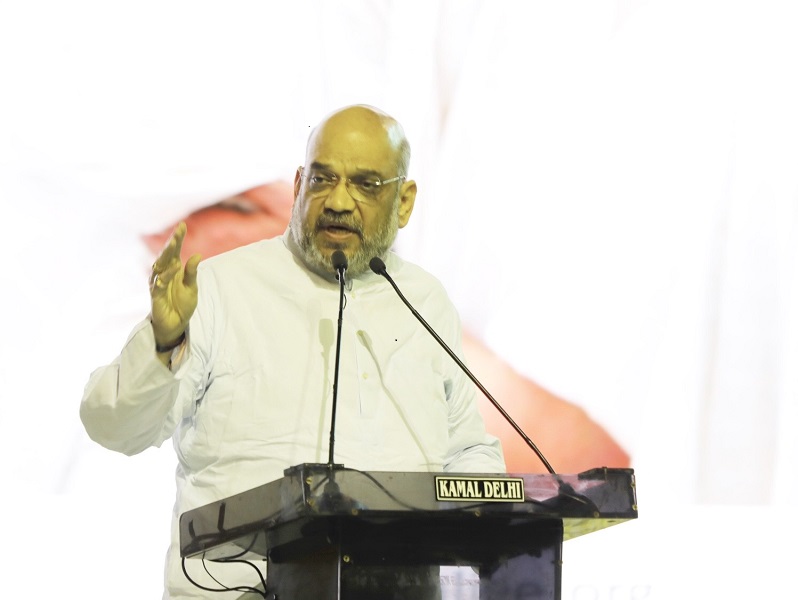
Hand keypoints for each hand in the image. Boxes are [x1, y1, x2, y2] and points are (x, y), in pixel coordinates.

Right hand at [149, 222, 200, 347]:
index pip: (175, 251)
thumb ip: (192, 272)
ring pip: (159, 265)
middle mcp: (164, 273)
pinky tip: (173, 268)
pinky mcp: (156, 295)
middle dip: (172, 243)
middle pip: (166, 255)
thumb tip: (197, 255)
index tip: (183, 225)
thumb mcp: (192, 287)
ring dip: (166, 255)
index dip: (178, 238)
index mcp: (173, 269)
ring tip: (174, 243)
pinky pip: (159, 283)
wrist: (176, 324)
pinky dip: (166, 275)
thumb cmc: (182, 304)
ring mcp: (158, 283)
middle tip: (178, 231)